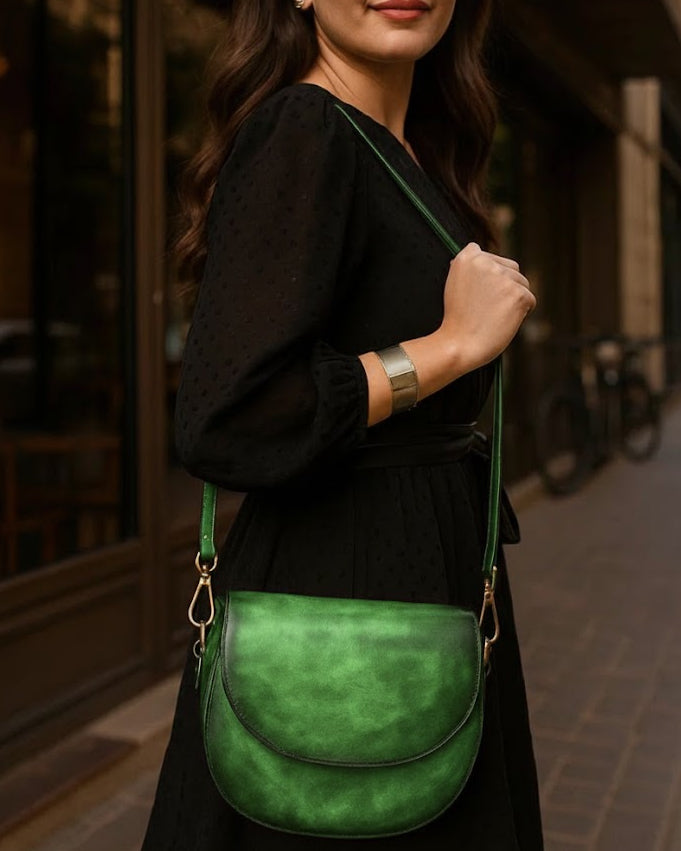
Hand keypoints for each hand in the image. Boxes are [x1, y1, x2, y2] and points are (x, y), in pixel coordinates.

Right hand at [434, 241, 535, 375]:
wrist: (459, 344)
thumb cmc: (456, 321)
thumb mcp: (454, 286)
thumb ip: (471, 270)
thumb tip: (485, 262)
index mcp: (467, 257)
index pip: (490, 257)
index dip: (489, 275)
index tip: (480, 292)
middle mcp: (486, 262)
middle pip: (511, 268)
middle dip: (506, 285)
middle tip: (488, 307)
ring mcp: (504, 277)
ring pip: (522, 283)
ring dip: (514, 299)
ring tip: (494, 316)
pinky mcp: (519, 294)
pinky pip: (530, 300)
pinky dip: (521, 312)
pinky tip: (503, 321)